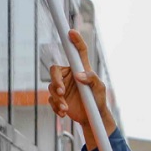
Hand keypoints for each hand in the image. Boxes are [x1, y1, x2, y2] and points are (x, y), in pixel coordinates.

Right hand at [47, 30, 115, 150]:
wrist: (92, 118)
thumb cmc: (98, 101)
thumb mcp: (99, 89)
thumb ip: (92, 79)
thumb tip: (79, 75)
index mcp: (81, 68)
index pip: (78, 51)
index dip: (75, 41)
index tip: (71, 32)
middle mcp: (69, 75)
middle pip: (54, 71)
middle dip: (56, 81)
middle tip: (62, 92)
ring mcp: (62, 87)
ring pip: (51, 87)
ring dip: (57, 99)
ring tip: (65, 108)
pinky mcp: (58, 99)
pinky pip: (50, 100)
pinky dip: (56, 107)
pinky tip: (63, 113)